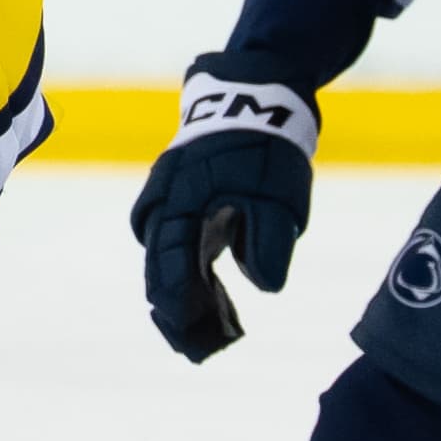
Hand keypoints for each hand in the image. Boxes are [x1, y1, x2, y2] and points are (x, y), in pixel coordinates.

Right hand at [131, 67, 317, 361]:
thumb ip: (270, 240)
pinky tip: (212, 299)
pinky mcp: (187, 200)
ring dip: (183, 296)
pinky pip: (180, 244)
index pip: (172, 264)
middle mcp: (167, 202)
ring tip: (206, 333)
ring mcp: (173, 200)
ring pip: (168, 259)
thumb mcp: (279, 193)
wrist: (254, 91)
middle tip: (197, 349)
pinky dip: (191, 274)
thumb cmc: (268, 143)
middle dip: (176, 311)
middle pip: (161, 268)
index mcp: (183, 201)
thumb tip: (266, 287)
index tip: (190, 336)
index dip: (179, 304)